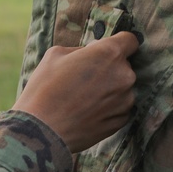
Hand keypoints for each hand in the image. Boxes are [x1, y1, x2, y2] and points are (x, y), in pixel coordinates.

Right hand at [13, 31, 138, 151]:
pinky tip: (87, 111)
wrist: (42, 131)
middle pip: (124, 65)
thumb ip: (81, 49)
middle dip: (108, 67)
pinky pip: (119, 107)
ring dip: (109, 88)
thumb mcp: (56, 54)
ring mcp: (125, 100)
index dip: (118, 43)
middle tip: (85, 76)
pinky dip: (108, 107)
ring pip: (122, 87)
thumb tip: (90, 53)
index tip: (106, 49)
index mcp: (109, 53)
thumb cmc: (45, 88)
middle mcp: (124, 75)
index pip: (130, 40)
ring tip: (84, 97)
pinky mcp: (121, 121)